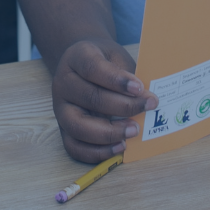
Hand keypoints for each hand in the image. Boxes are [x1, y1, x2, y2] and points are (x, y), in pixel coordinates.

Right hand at [51, 39, 156, 162]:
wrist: (83, 67)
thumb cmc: (106, 62)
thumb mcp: (117, 57)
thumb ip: (130, 74)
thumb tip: (149, 99)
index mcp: (76, 57)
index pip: (93, 68)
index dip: (117, 80)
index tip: (140, 88)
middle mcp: (63, 83)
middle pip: (89, 98)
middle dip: (122, 106)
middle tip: (147, 107)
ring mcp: (60, 108)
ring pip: (79, 126)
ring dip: (109, 133)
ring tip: (134, 131)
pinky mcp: (63, 129)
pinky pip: (75, 147)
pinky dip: (98, 152)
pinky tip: (120, 147)